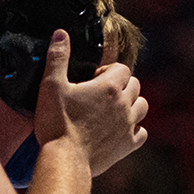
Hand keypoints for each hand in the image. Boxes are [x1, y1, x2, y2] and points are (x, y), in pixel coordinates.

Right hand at [35, 30, 148, 175]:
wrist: (66, 159)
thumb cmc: (57, 122)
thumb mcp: (51, 85)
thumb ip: (58, 57)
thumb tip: (61, 34)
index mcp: (109, 87)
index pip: (123, 68)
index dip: (108, 70)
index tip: (93, 78)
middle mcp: (124, 105)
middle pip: (135, 86)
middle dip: (122, 84)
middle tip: (100, 92)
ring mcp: (129, 126)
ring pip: (143, 107)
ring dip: (131, 104)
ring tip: (112, 109)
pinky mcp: (128, 145)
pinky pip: (142, 133)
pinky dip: (134, 129)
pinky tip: (119, 130)